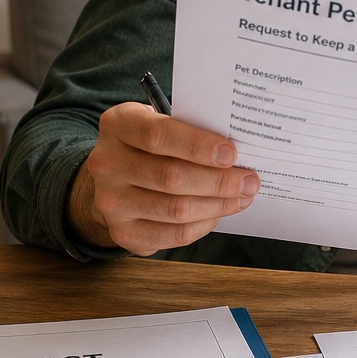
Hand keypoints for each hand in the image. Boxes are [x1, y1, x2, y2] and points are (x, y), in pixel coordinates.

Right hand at [68, 102, 259, 255]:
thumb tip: (237, 152)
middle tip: (249, 181)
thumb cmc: (152, 145)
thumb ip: (191, 130)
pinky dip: (204, 225)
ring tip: (242, 197)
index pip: (157, 134)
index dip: (197, 146)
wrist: (117, 177)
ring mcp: (110, 201)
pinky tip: (218, 213)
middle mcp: (107, 163)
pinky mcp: (122, 232)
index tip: (231, 154)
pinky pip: (174, 234)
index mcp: (118, 124)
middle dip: (219, 181)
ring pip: (176, 209)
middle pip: (171, 177)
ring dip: (218, 205)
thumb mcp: (163, 122)